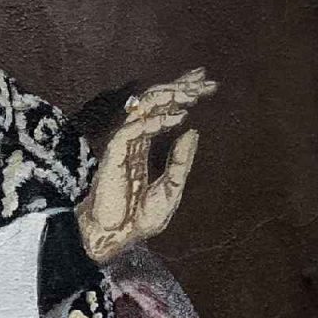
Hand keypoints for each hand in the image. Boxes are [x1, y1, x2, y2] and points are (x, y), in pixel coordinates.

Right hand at [75, 68, 215, 264]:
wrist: (115, 238)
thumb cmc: (137, 219)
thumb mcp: (171, 190)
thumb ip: (180, 162)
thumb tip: (193, 130)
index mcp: (143, 147)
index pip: (162, 111)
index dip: (180, 93)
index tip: (203, 80)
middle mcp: (132, 141)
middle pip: (154, 103)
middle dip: (179, 87)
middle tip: (204, 79)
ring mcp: (122, 146)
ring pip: (142, 109)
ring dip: (168, 98)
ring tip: (192, 94)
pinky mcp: (113, 155)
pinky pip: (132, 130)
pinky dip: (155, 121)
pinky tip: (177, 118)